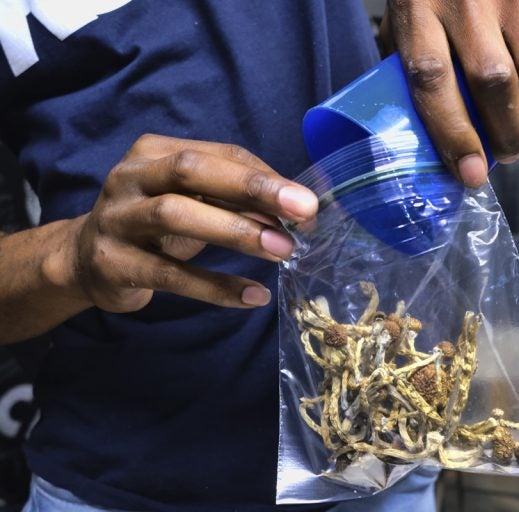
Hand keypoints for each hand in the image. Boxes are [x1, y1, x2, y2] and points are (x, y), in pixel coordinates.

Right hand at [70, 134, 316, 312]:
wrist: (85, 260)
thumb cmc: (154, 225)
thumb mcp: (192, 201)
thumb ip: (234, 200)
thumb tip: (295, 213)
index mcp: (156, 151)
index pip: (221, 154)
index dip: (266, 177)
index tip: (307, 203)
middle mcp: (131, 176)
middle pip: (193, 171)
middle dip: (253, 188)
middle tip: (303, 211)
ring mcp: (117, 218)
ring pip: (175, 215)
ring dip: (236, 232)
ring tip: (282, 250)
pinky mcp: (112, 262)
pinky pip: (170, 275)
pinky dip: (215, 286)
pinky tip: (253, 295)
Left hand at [380, 0, 518, 185]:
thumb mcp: (403, 12)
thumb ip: (415, 58)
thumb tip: (434, 124)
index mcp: (417, 11)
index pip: (434, 85)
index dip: (455, 136)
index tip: (470, 174)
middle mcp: (465, 0)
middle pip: (494, 83)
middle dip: (507, 134)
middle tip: (509, 153)